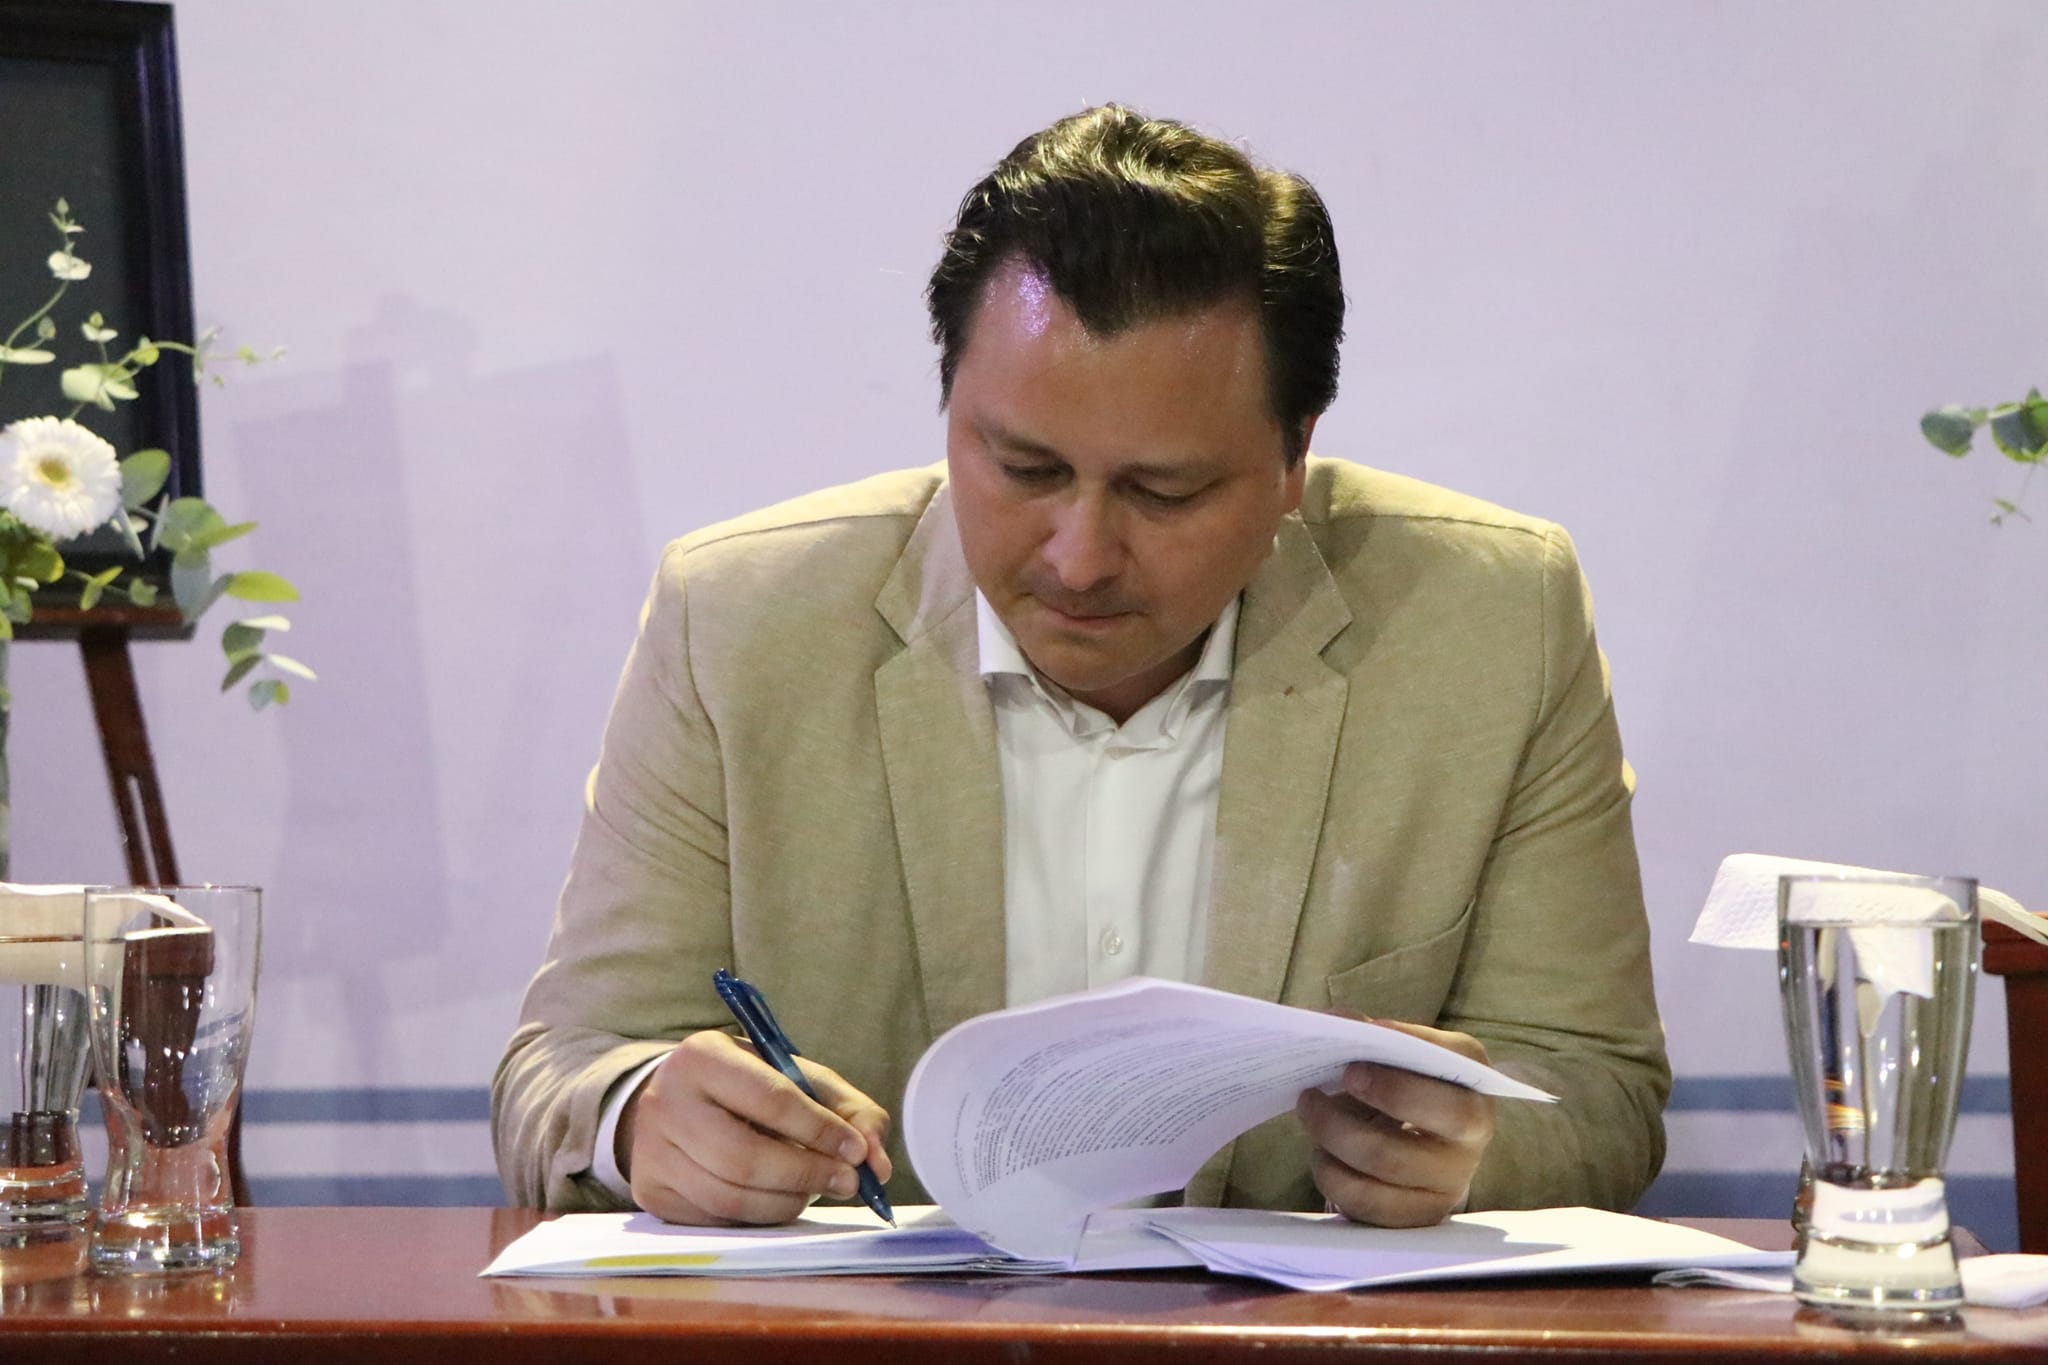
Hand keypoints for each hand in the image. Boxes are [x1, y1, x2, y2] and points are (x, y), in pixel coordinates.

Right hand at [618, 1028, 892, 1225]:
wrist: (679, 1100)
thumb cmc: (748, 1086)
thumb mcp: (796, 1076)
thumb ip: (848, 1110)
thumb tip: (877, 1162)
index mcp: (703, 1055)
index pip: (770, 1098)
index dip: (820, 1130)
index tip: (857, 1151)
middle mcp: (666, 1101)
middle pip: (744, 1157)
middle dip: (806, 1174)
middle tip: (848, 1182)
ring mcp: (651, 1151)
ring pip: (729, 1198)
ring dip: (786, 1202)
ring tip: (813, 1189)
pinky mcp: (650, 1191)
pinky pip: (715, 1221)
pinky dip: (757, 1218)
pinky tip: (776, 1199)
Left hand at [1295, 1017, 1495, 1226]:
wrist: (1427, 1144)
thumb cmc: (1408, 1086)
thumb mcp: (1401, 1057)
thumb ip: (1372, 1036)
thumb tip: (1335, 1023)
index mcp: (1475, 1080)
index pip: (1449, 1066)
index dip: (1402, 1056)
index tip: (1358, 1043)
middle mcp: (1475, 1133)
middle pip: (1419, 1122)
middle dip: (1356, 1107)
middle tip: (1314, 1090)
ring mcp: (1452, 1181)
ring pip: (1382, 1163)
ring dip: (1331, 1136)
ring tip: (1309, 1110)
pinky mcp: (1423, 1216)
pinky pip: (1367, 1203)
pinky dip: (1332, 1174)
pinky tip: (1322, 1152)